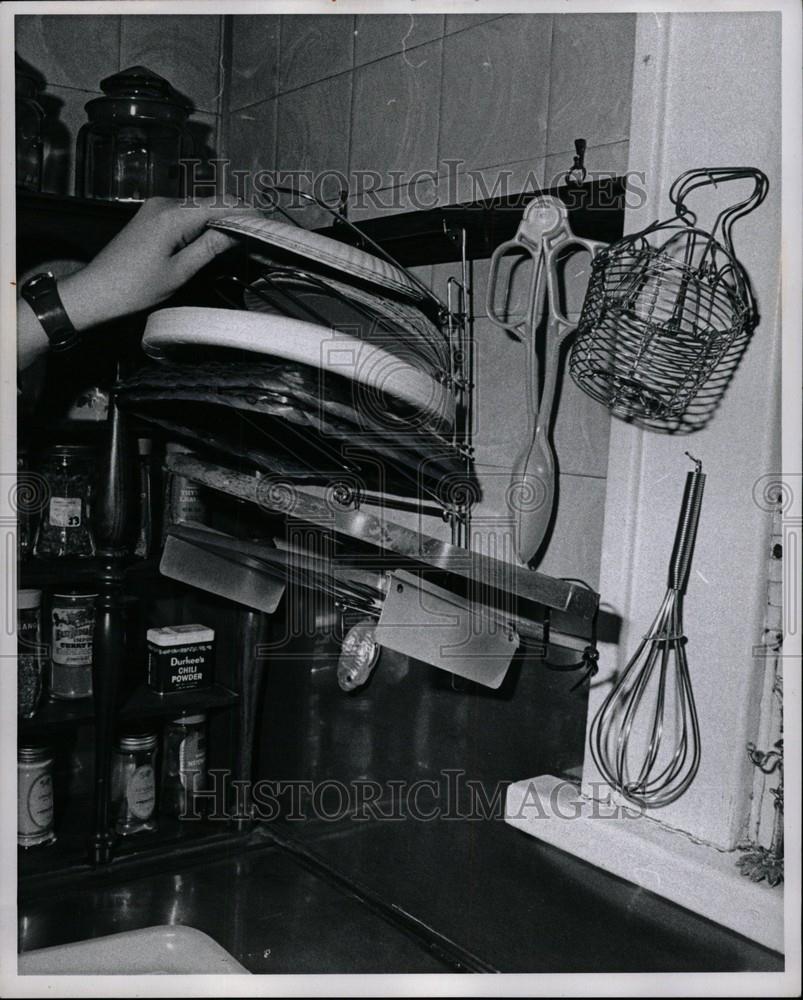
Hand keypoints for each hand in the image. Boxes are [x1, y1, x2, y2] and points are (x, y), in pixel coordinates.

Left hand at [57, 196, 255, 330]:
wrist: (96, 291)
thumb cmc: (135, 287)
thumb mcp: (180, 272)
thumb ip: (209, 248)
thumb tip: (236, 232)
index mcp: (172, 215)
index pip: (219, 205)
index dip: (245, 212)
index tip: (266, 221)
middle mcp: (163, 203)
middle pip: (209, 203)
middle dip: (234, 216)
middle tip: (258, 233)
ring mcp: (155, 208)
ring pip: (197, 209)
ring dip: (218, 221)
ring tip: (241, 237)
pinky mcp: (150, 217)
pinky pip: (184, 215)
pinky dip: (202, 224)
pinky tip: (214, 238)